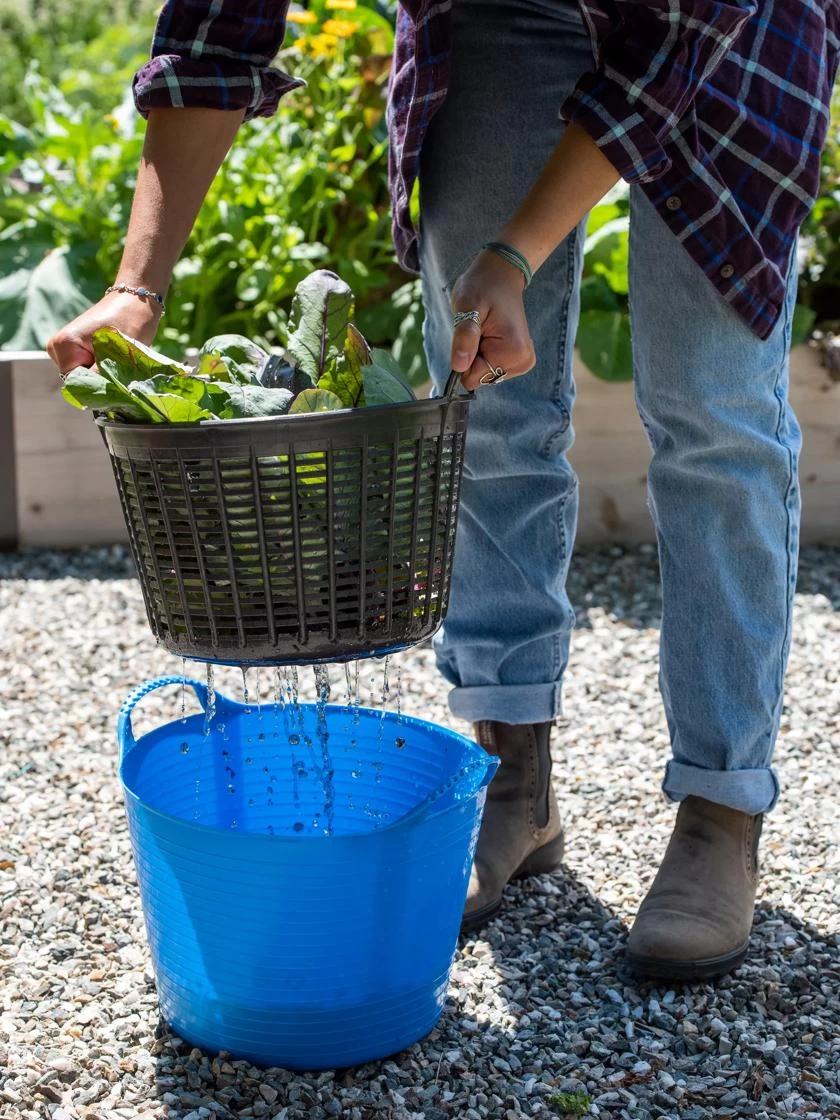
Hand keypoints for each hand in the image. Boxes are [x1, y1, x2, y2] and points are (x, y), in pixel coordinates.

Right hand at [46, 291, 162, 374]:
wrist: (134, 300)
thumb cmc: (129, 322)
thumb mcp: (117, 354)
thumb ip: (102, 378)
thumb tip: (96, 401)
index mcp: (63, 346)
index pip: (77, 384)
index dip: (99, 385)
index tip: (117, 375)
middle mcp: (57, 348)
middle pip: (79, 382)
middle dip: (101, 378)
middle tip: (119, 362)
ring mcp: (64, 348)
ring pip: (85, 377)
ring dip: (103, 372)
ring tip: (116, 355)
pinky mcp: (74, 349)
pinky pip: (87, 368)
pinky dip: (102, 367)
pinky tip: (112, 354)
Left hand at [450, 250, 535, 390]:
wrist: (501, 275)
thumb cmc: (483, 286)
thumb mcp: (467, 307)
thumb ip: (464, 338)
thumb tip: (459, 367)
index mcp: (513, 353)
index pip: (474, 378)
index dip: (465, 358)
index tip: (470, 335)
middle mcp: (522, 362)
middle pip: (481, 378)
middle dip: (473, 355)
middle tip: (478, 329)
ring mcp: (522, 362)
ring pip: (485, 374)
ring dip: (478, 353)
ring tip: (485, 328)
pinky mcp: (518, 360)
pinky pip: (491, 368)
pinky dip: (485, 352)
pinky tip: (490, 333)